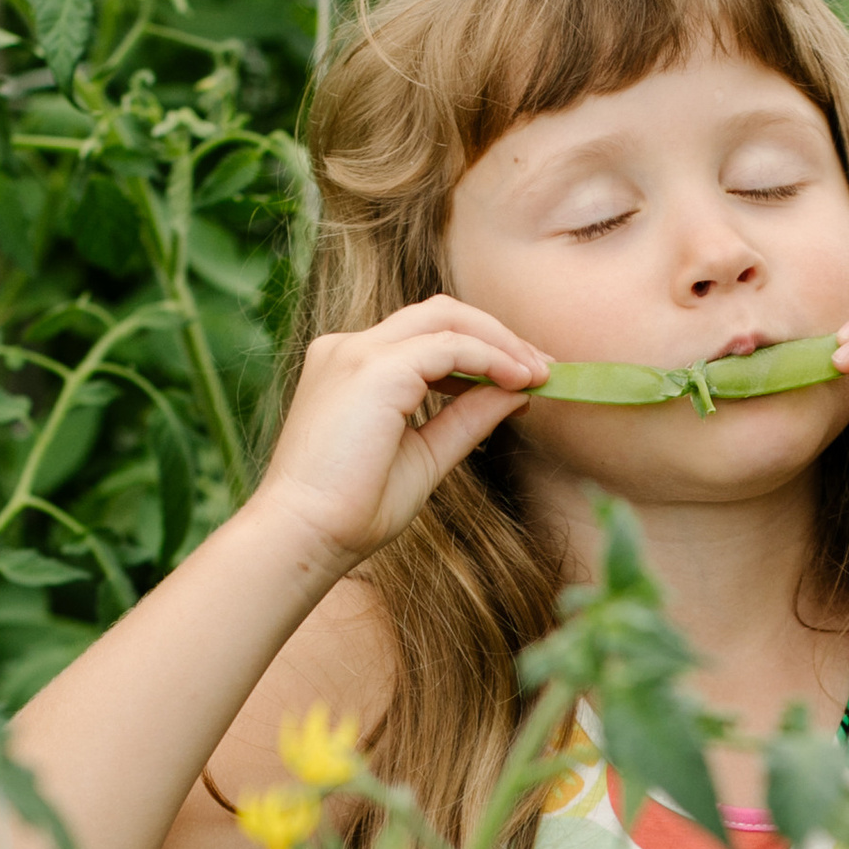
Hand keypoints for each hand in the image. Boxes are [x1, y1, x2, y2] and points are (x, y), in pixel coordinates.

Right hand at [254, 296, 549, 571]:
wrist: (305, 536)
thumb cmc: (352, 511)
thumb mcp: (426, 456)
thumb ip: (466, 419)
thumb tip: (517, 393)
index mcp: (350, 367)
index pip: (425, 335)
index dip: (480, 348)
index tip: (524, 376)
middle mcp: (348, 349)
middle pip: (438, 312)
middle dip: (497, 334)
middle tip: (542, 367)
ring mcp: (357, 353)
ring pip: (446, 318)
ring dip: (500, 342)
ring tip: (538, 375)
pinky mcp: (373, 368)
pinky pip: (449, 345)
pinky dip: (489, 358)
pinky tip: (517, 382)